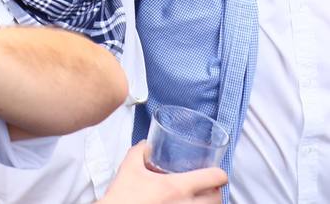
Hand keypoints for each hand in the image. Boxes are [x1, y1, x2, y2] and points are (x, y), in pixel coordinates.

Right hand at [99, 142, 225, 203]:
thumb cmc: (123, 198)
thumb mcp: (128, 169)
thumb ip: (139, 152)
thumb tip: (147, 145)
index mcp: (176, 187)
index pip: (214, 178)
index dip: (219, 173)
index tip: (215, 172)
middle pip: (218, 198)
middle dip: (215, 190)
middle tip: (207, 186)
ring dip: (209, 203)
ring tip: (198, 198)